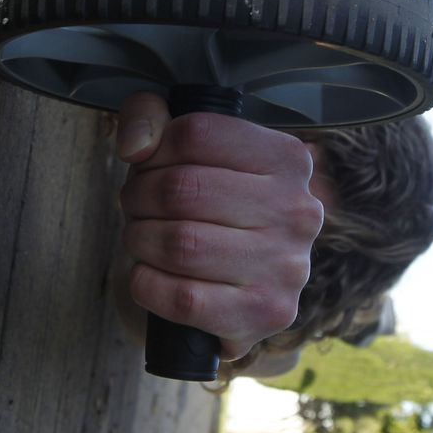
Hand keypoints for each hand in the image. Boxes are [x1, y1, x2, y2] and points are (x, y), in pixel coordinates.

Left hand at [115, 92, 324, 360]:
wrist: (238, 291)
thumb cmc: (209, 211)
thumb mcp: (185, 154)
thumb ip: (150, 119)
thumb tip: (134, 145)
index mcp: (288, 159)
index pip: (196, 134)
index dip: (153, 150)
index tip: (147, 166)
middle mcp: (298, 211)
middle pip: (182, 190)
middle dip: (138, 198)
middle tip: (135, 207)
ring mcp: (287, 266)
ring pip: (179, 244)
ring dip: (140, 240)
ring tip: (142, 238)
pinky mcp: (266, 313)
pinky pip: (183, 297)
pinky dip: (147, 284)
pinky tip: (150, 275)